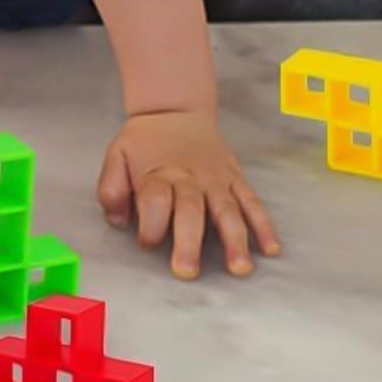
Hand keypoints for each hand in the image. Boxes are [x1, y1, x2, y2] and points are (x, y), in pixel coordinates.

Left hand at [96, 108, 280, 278]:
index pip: (154, 202)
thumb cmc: (145, 142)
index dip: (149, 227)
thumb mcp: (116, 155)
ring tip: (239, 268)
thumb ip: (111, 188)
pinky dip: (264, 225)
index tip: (146, 245)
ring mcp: (216, 180)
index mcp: (157, 174)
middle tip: (187, 271)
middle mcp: (189, 178)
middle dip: (189, 242)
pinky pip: (252, 202)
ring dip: (235, 240)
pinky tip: (270, 249)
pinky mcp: (236, 179)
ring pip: (227, 210)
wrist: (175, 110)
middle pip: (190, 211)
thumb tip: (118, 221)